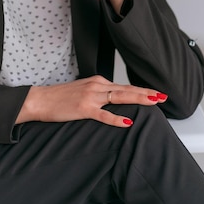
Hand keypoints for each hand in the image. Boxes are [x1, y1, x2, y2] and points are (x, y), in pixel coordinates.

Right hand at [15, 75, 167, 127]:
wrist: (40, 100)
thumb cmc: (60, 98)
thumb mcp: (82, 91)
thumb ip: (98, 94)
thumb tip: (113, 101)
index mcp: (97, 81)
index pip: (124, 86)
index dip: (141, 90)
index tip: (156, 93)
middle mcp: (96, 86)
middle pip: (126, 90)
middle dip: (146, 93)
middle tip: (163, 96)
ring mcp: (90, 97)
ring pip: (119, 98)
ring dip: (138, 99)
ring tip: (153, 102)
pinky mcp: (83, 109)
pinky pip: (103, 114)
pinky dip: (117, 118)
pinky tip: (128, 122)